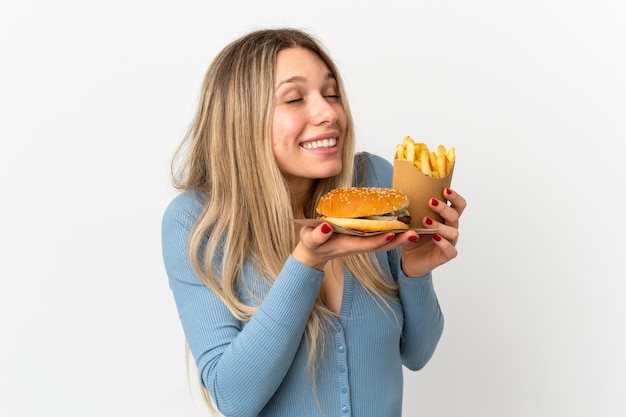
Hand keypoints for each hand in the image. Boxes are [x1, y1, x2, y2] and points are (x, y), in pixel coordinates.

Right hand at [293, 222, 417, 270]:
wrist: (312, 252)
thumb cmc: (310, 244)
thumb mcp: (310, 239)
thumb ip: (317, 235)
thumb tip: (326, 227)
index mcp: (346, 245)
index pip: (366, 243)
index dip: (380, 239)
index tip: (392, 232)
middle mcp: (358, 245)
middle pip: (381, 245)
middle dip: (398, 241)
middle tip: (415, 234)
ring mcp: (361, 244)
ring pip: (384, 242)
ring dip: (399, 238)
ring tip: (416, 231)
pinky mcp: (362, 239)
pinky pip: (381, 237)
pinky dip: (393, 233)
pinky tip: (404, 227)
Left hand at [400, 188, 466, 277]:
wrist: (410, 259)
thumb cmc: (413, 237)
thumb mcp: (410, 221)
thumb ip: (411, 210)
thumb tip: (399, 194)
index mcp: (445, 218)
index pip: (458, 205)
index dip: (454, 197)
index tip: (444, 189)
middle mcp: (450, 228)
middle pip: (455, 215)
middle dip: (444, 207)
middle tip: (430, 202)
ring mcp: (450, 242)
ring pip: (453, 232)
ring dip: (440, 225)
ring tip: (425, 220)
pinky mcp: (446, 255)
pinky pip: (451, 250)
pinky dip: (443, 243)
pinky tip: (435, 238)